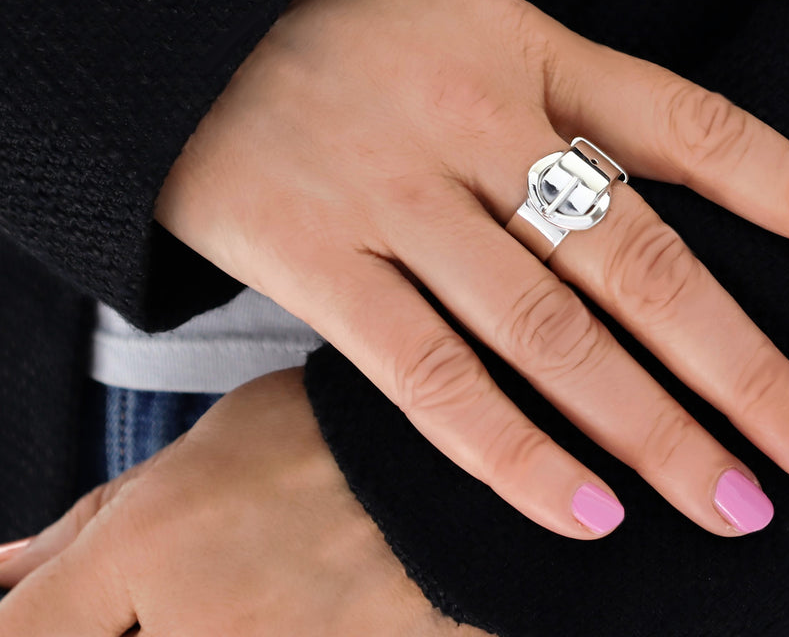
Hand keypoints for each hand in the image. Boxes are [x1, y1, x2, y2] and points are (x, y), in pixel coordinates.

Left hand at [0, 370, 489, 635]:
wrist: (476, 474)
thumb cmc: (344, 437)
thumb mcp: (216, 443)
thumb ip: (104, 516)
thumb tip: (6, 566)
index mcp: (153, 544)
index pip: (23, 632)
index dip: (25, 620)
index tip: (48, 611)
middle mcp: (194, 628)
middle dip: (111, 622)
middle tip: (166, 590)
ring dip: (186, 627)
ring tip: (247, 581)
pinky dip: (248, 633)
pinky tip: (276, 605)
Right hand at [154, 0, 788, 537]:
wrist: (189, 8)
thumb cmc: (353, 25)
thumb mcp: (475, 29)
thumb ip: (567, 106)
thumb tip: (674, 196)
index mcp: (531, 53)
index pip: (698, 128)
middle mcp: (477, 124)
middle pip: (639, 260)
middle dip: (743, 366)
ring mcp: (396, 192)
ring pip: (547, 331)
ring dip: (647, 429)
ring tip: (729, 504)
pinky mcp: (316, 257)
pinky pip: (429, 371)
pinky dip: (509, 450)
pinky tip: (583, 511)